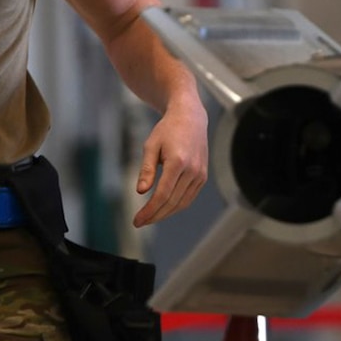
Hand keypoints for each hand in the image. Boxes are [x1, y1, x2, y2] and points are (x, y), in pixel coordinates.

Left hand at [132, 95, 208, 227]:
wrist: (190, 118)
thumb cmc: (168, 130)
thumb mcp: (151, 146)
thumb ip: (146, 169)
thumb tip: (141, 192)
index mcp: (178, 161)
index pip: (163, 194)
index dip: (149, 210)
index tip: (138, 220)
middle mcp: (192, 170)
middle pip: (172, 202)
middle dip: (155, 215)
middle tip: (140, 222)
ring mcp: (200, 174)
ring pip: (182, 203)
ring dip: (165, 213)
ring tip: (150, 217)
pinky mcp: (203, 176)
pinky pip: (189, 197)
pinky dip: (176, 206)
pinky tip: (164, 208)